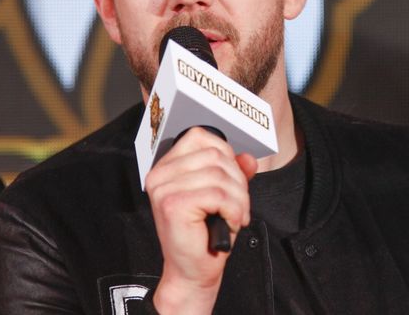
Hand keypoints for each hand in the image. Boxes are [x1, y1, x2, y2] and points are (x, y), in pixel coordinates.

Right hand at [145, 127, 257, 313]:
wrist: (192, 271)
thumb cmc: (204, 236)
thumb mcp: (223, 196)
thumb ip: (234, 173)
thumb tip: (248, 158)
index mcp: (167, 167)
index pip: (201, 136)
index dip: (226, 155)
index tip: (231, 180)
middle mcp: (160, 174)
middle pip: (215, 155)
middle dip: (237, 181)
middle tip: (238, 205)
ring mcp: (164, 189)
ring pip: (220, 175)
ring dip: (238, 198)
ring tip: (235, 216)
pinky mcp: (173, 205)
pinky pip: (218, 194)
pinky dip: (233, 209)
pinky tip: (229, 222)